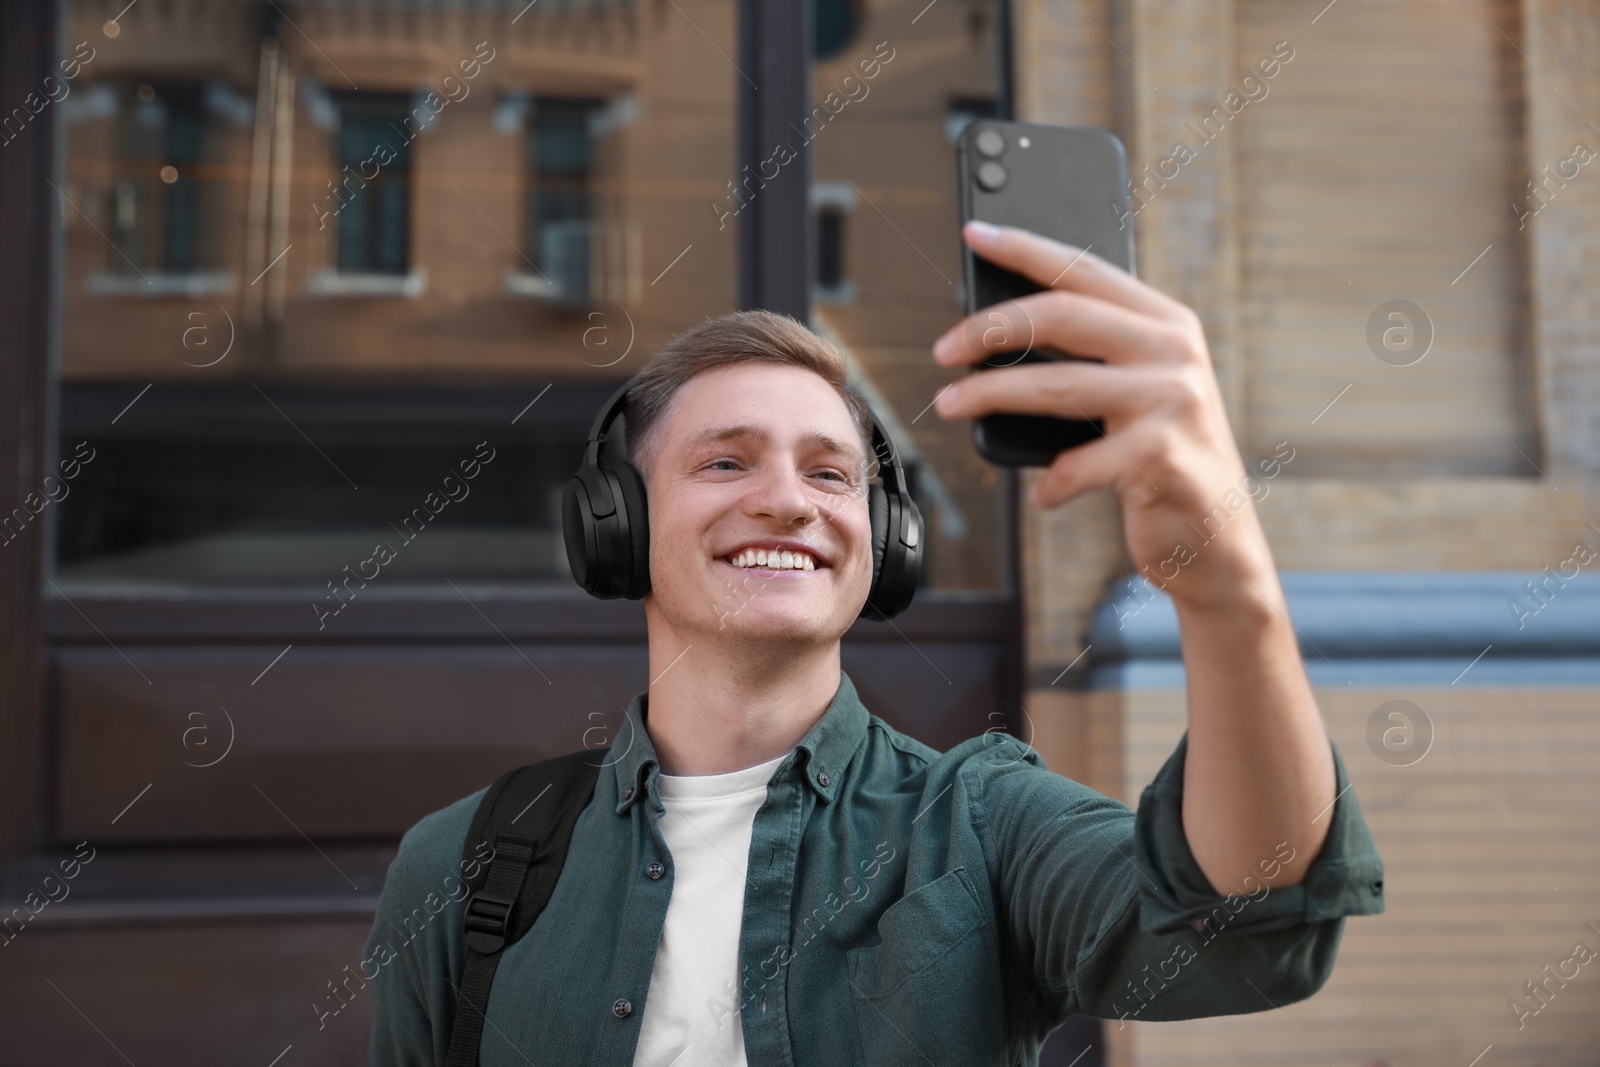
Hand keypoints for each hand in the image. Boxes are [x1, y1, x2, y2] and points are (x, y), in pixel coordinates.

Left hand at [931, 220, 1279, 611]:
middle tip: (942, 350)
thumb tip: (995, 333)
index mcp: (1166, 322)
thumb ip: (1092, 357)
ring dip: (989, 395)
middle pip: (1061, 316)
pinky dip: (1050, 483)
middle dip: (988, 328)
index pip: (1083, 269)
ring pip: (1055, 385)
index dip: (1024, 248)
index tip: (973, 233)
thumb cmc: (1160, 461)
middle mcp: (1175, 350)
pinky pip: (1076, 463)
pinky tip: (1043, 495)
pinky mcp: (1160, 457)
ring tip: (948, 404)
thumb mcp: (1137, 395)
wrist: (1219, 542)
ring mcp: (1172, 401)